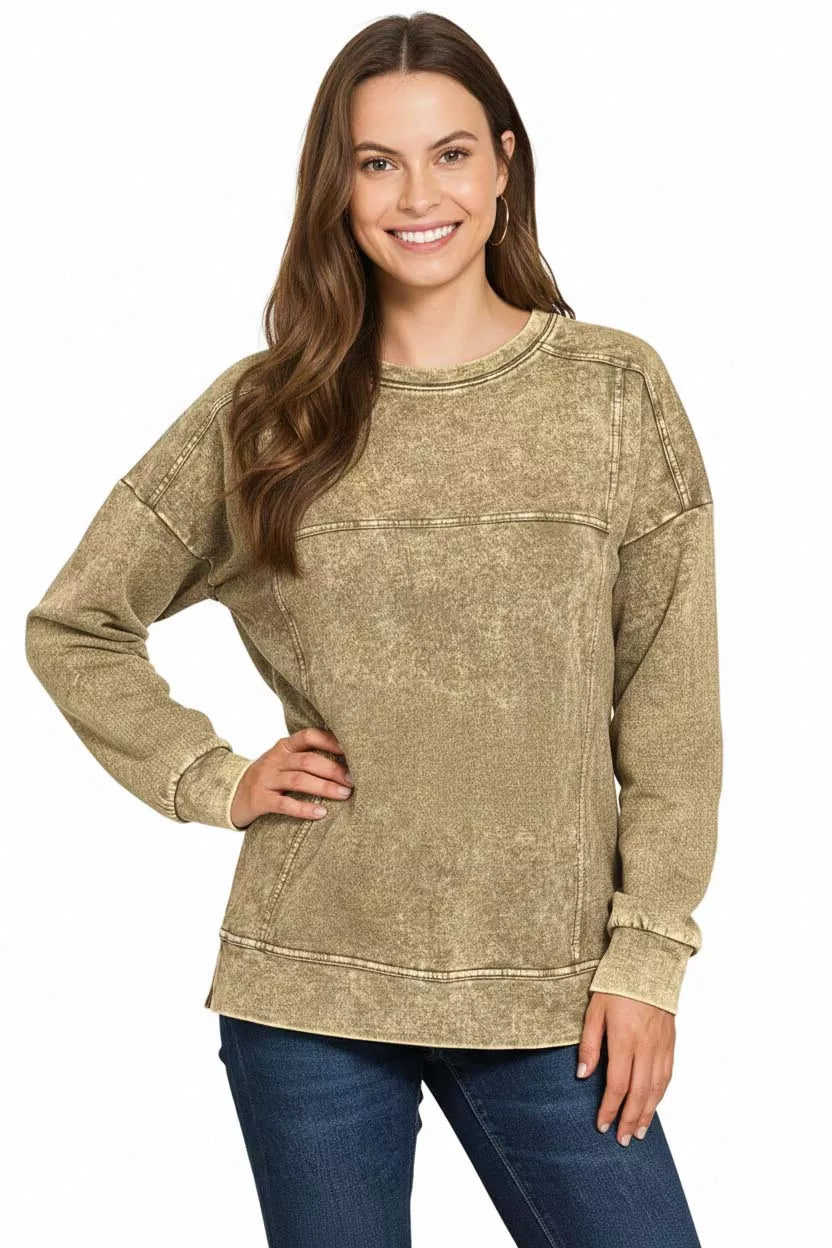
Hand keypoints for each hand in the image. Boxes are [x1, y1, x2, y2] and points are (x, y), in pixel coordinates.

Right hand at [230, 726, 352, 829]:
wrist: (232, 793)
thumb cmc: (269, 776)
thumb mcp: (284, 761)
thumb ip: (307, 757)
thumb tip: (348, 762)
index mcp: (284, 747)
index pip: (308, 736)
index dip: (330, 741)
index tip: (351, 750)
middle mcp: (275, 760)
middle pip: (307, 760)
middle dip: (333, 770)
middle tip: (353, 780)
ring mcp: (266, 780)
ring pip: (298, 780)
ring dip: (324, 787)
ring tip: (344, 795)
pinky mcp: (261, 800)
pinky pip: (284, 804)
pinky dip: (304, 809)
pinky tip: (321, 813)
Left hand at [576, 991, 674, 1145]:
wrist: (648, 965)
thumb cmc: (616, 985)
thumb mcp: (594, 1010)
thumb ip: (589, 1043)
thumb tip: (583, 1075)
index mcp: (624, 1040)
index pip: (617, 1085)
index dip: (610, 1108)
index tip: (602, 1124)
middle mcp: (646, 1047)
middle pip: (639, 1093)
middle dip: (630, 1119)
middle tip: (623, 1140)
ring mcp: (661, 1046)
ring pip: (656, 1088)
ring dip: (648, 1113)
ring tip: (640, 1131)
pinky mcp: (670, 1043)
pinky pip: (667, 1075)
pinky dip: (660, 1094)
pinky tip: (653, 1105)